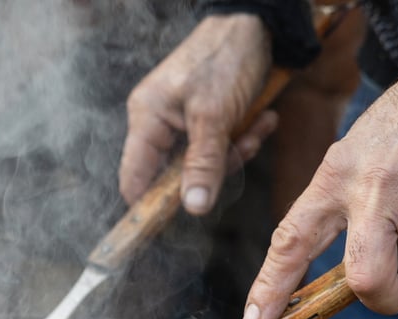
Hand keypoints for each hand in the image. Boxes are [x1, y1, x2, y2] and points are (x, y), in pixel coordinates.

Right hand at [119, 14, 274, 214]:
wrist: (257, 23)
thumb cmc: (226, 57)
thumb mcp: (215, 116)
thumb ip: (202, 164)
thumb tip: (192, 208)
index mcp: (146, 119)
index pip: (134, 180)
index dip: (152, 205)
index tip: (182, 216)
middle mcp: (158, 123)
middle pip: (174, 176)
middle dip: (213, 170)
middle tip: (239, 151)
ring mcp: (182, 122)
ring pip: (203, 162)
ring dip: (235, 152)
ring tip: (257, 126)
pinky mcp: (205, 119)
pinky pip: (219, 146)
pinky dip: (242, 138)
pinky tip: (263, 119)